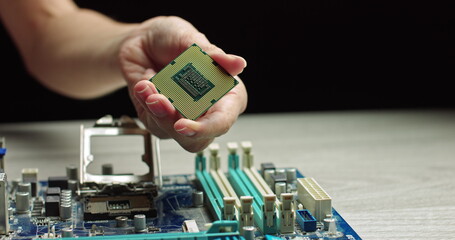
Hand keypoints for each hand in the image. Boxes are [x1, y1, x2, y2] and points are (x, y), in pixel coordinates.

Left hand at [119, 16, 246, 151]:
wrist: (143, 40)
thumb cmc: (173, 39)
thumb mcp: (192, 40)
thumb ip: (213, 55)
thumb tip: (238, 64)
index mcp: (225, 95)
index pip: (223, 120)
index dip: (206, 127)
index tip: (183, 124)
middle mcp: (206, 110)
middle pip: (198, 140)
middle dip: (174, 125)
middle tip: (158, 101)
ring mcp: (182, 117)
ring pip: (171, 133)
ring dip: (156, 109)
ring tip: (148, 84)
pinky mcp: (160, 120)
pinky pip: (152, 122)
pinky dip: (144, 102)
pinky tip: (144, 83)